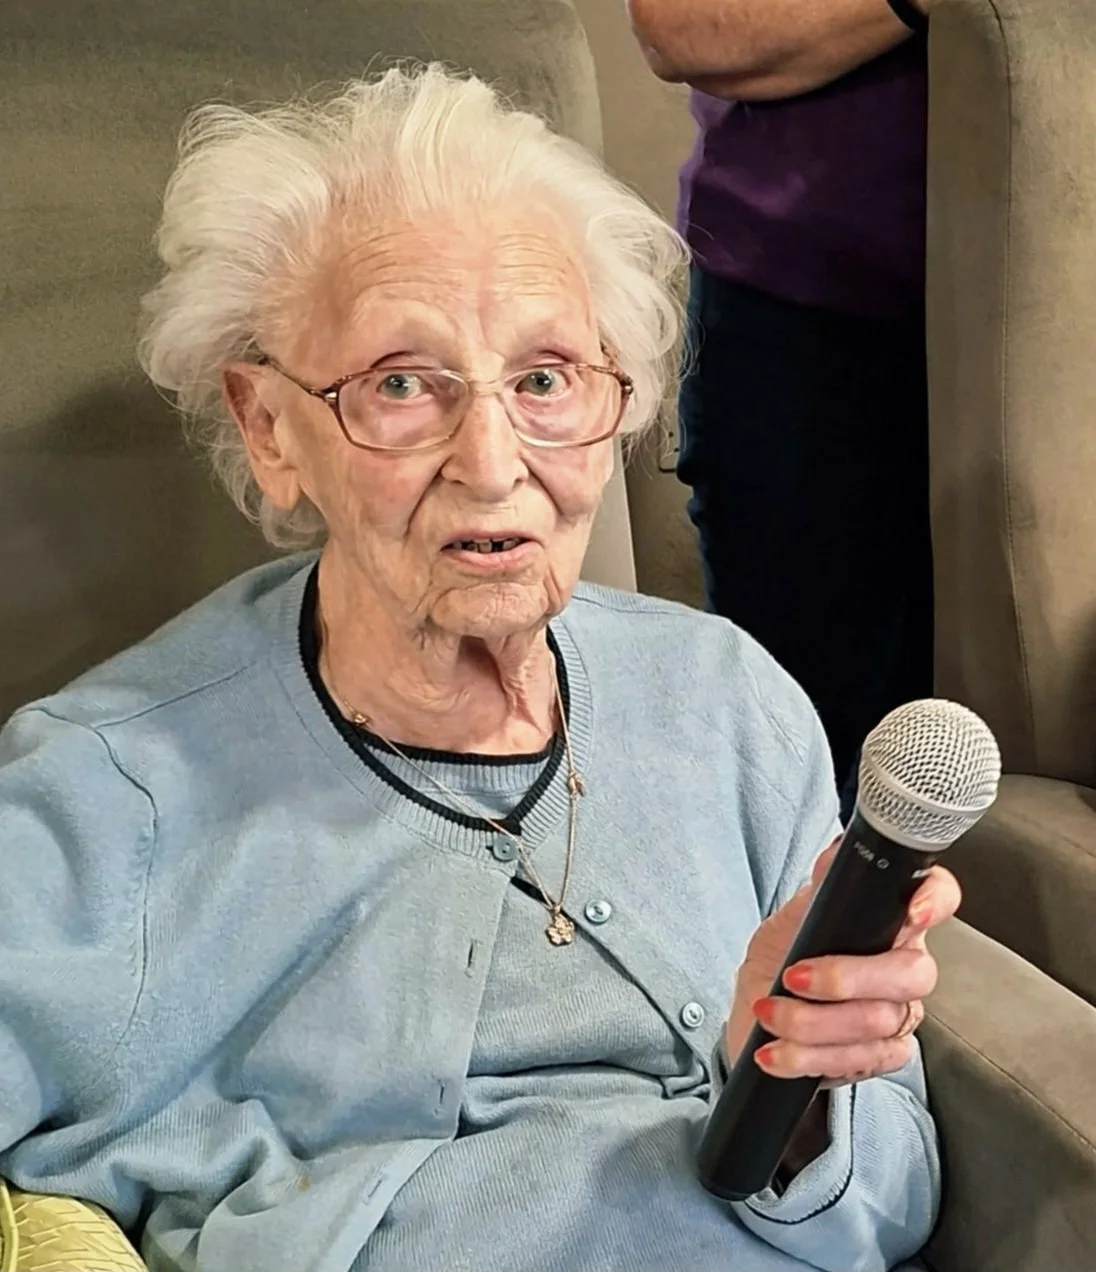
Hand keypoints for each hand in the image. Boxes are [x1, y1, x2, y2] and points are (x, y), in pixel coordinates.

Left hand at [726, 843, 961, 1084]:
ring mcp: (896, 1014)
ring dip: (810, 1022)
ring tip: (769, 1012)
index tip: (914, 912)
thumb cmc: (779, 962)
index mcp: (888, 922)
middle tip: (794, 977)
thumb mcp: (790, 919)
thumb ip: (822, 891)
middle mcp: (902, 967)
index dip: (937, 900)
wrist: (754, 1018)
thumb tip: (840, 851)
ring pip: (879, 1022)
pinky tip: (775, 1050)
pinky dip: (807, 1057)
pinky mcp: (880, 1056)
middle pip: (911, 974)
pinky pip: (859, 1060)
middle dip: (846, 979)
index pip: (937, 897)